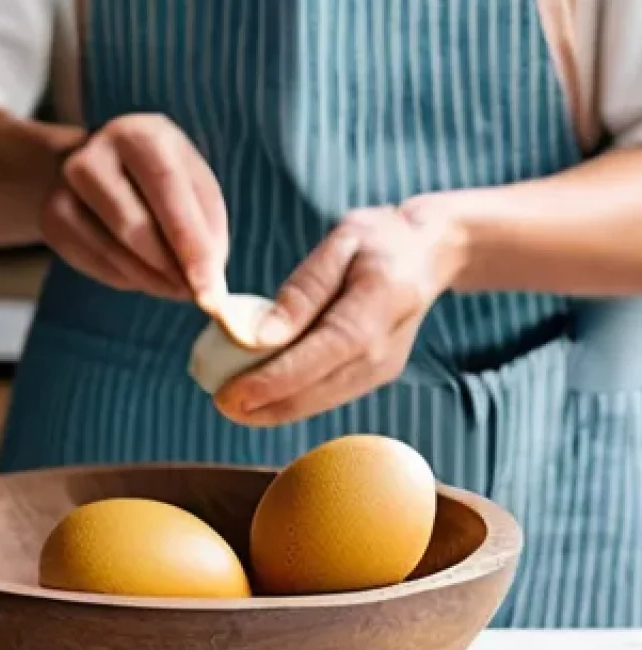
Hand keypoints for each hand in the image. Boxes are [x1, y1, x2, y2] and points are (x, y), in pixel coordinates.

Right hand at [39, 113, 228, 302]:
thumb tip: (211, 283)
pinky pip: (96, 264)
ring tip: (175, 287)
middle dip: (170, 270)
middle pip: (133, 224)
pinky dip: (127, 279)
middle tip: (195, 296)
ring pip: (112, 251)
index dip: (191, 244)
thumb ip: (206, 230)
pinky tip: (143, 274)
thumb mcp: (192, 189)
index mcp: (141, 135)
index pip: (168, 188)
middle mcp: (96, 153)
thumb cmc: (159, 184)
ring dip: (151, 280)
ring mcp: (66, 185)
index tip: (211, 290)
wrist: (99, 169)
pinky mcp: (52, 217)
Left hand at [214, 203, 465, 425]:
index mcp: (375, 310)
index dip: (270, 383)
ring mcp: (382, 369)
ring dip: (275, 411)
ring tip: (233, 407)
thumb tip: (260, 336)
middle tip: (220, 405)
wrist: (429, 254)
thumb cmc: (380, 239)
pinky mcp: (374, 376)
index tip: (228, 395)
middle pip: (316, 392)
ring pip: (320, 402)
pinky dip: (293, 401)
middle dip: (264, 407)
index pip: (316, 358)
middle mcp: (382, 351)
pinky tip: (262, 399)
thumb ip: (302, 291)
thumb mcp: (341, 243)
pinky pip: (327, 396)